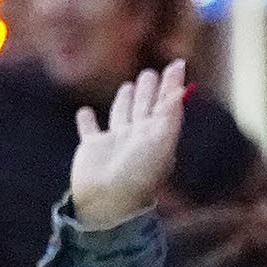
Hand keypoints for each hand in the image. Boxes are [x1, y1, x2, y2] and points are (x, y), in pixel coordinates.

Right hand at [69, 62, 188, 229]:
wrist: (110, 202)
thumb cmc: (139, 175)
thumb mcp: (161, 143)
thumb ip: (170, 116)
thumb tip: (182, 90)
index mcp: (157, 136)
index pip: (167, 105)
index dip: (172, 85)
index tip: (178, 64)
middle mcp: (137, 138)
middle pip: (145, 108)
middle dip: (149, 91)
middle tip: (150, 73)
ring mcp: (114, 143)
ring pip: (121, 116)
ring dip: (125, 102)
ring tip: (128, 86)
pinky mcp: (92, 149)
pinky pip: (89, 131)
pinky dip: (86, 121)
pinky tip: (85, 112)